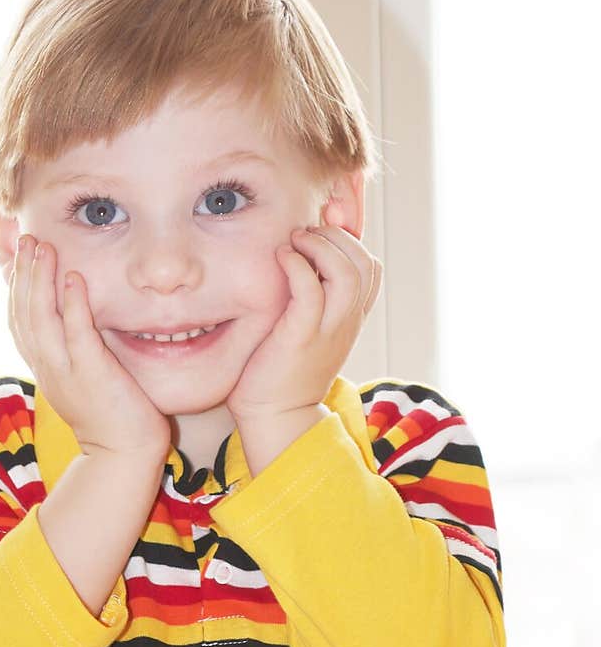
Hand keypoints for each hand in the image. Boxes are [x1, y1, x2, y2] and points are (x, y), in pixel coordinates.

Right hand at [9, 236, 171, 459]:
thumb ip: (73, 348)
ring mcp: (66, 372)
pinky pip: (77, 333)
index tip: (17, 256)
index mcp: (43, 367)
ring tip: (43, 248)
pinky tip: (74, 277)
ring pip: (42, 319)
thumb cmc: (111, 415)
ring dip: (41, 280)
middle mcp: (47, 368)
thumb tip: (75, 315)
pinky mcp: (92, 374)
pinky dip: (74, 304)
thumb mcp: (81, 377)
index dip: (14, 287)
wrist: (123, 453)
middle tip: (25, 240)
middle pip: (23, 314)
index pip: (18, 321)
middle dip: (22, 274)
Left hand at [226, 225, 382, 419]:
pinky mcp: (300, 338)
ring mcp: (327, 330)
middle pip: (366, 264)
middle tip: (306, 233)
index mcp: (349, 319)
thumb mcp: (307, 330)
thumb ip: (311, 300)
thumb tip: (297, 263)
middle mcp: (346, 322)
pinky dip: (297, 265)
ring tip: (295, 241)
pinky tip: (281, 257)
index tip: (321, 230)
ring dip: (321, 246)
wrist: (275, 416)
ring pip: (348, 274)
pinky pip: (310, 291)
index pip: (371, 269)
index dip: (351, 241)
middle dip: (338, 235)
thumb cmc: (280, 371)